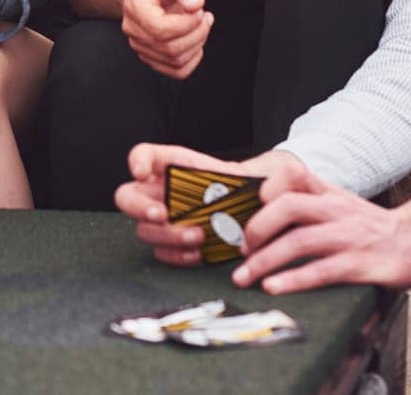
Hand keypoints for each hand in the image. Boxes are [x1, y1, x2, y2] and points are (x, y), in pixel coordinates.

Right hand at [115, 144, 302, 264]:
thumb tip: (278, 182)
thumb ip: (283, 173)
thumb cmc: (267, 191)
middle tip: (163, 214)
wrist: (267, 218)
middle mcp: (164, 192)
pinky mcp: (175, 245)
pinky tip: (198, 253)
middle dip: (139, 207)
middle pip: (127, 196)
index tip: (144, 172)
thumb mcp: (278, 173)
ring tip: (196, 237)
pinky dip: (176, 255)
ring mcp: (167, 220)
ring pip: (143, 229)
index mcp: (178, 165)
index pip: (143, 155)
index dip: (137, 161)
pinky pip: (160, 254)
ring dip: (166, 235)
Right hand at [120, 0, 211, 78]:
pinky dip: (193, 59)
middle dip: (198, 33)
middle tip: (204, 14)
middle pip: (169, 48)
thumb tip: (194, 4)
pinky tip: (196, 39)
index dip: (188, 24)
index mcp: (134, 6)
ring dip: (198, 44)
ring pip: (175, 61)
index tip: (200, 9)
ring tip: (201, 23)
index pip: (160, 30)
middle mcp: (132, 28)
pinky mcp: (151, 56)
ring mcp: (139, 45)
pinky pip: (176, 71)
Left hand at [230, 163, 410, 292]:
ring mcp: (348, 237)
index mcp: (328, 193)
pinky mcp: (359, 264)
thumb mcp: (338, 203)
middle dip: (256, 229)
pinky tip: (274, 288)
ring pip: (299, 241)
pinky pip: (321, 271)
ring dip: (265, 261)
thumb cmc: (369, 226)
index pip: (293, 174)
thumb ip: (306, 202)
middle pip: (288, 207)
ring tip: (245, 277)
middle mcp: (335, 210)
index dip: (265, 186)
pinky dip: (293, 280)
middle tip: (240, 251)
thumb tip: (259, 211)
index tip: (245, 207)